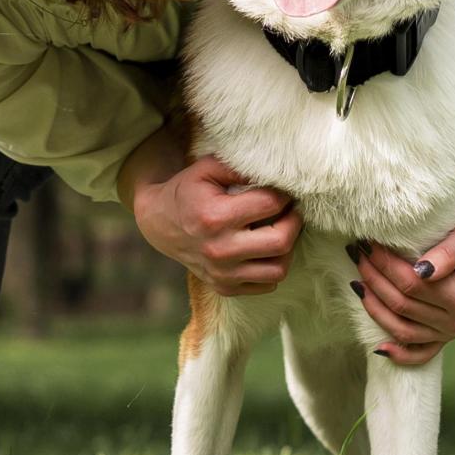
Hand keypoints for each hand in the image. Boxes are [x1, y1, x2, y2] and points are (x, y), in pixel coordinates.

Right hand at [133, 154, 298, 295]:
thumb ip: (239, 167)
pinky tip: (264, 250)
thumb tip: (274, 173)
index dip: (283, 194)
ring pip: (279, 270)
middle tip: (291, 211)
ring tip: (280, 231)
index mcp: (215, 217)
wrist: (159, 224)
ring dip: (286, 249)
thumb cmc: (188, 192)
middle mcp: (220, 250)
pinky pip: (267, 285)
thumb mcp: (206, 168)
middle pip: (281, 241)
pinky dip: (272, 267)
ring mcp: (222, 274)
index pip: (270, 204)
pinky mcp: (225, 288)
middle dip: (294, 221)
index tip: (282, 191)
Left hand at [350, 193, 454, 364]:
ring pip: (402, 329)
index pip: (411, 283)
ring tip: (357, 282)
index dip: (385, 264)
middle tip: (356, 253)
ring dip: (374, 308)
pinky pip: (420, 354)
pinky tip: (379, 348)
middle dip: (374, 279)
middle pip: (402, 305)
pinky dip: (400, 355)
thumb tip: (423, 271)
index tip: (367, 243)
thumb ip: (447, 253)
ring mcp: (450, 333)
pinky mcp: (443, 338)